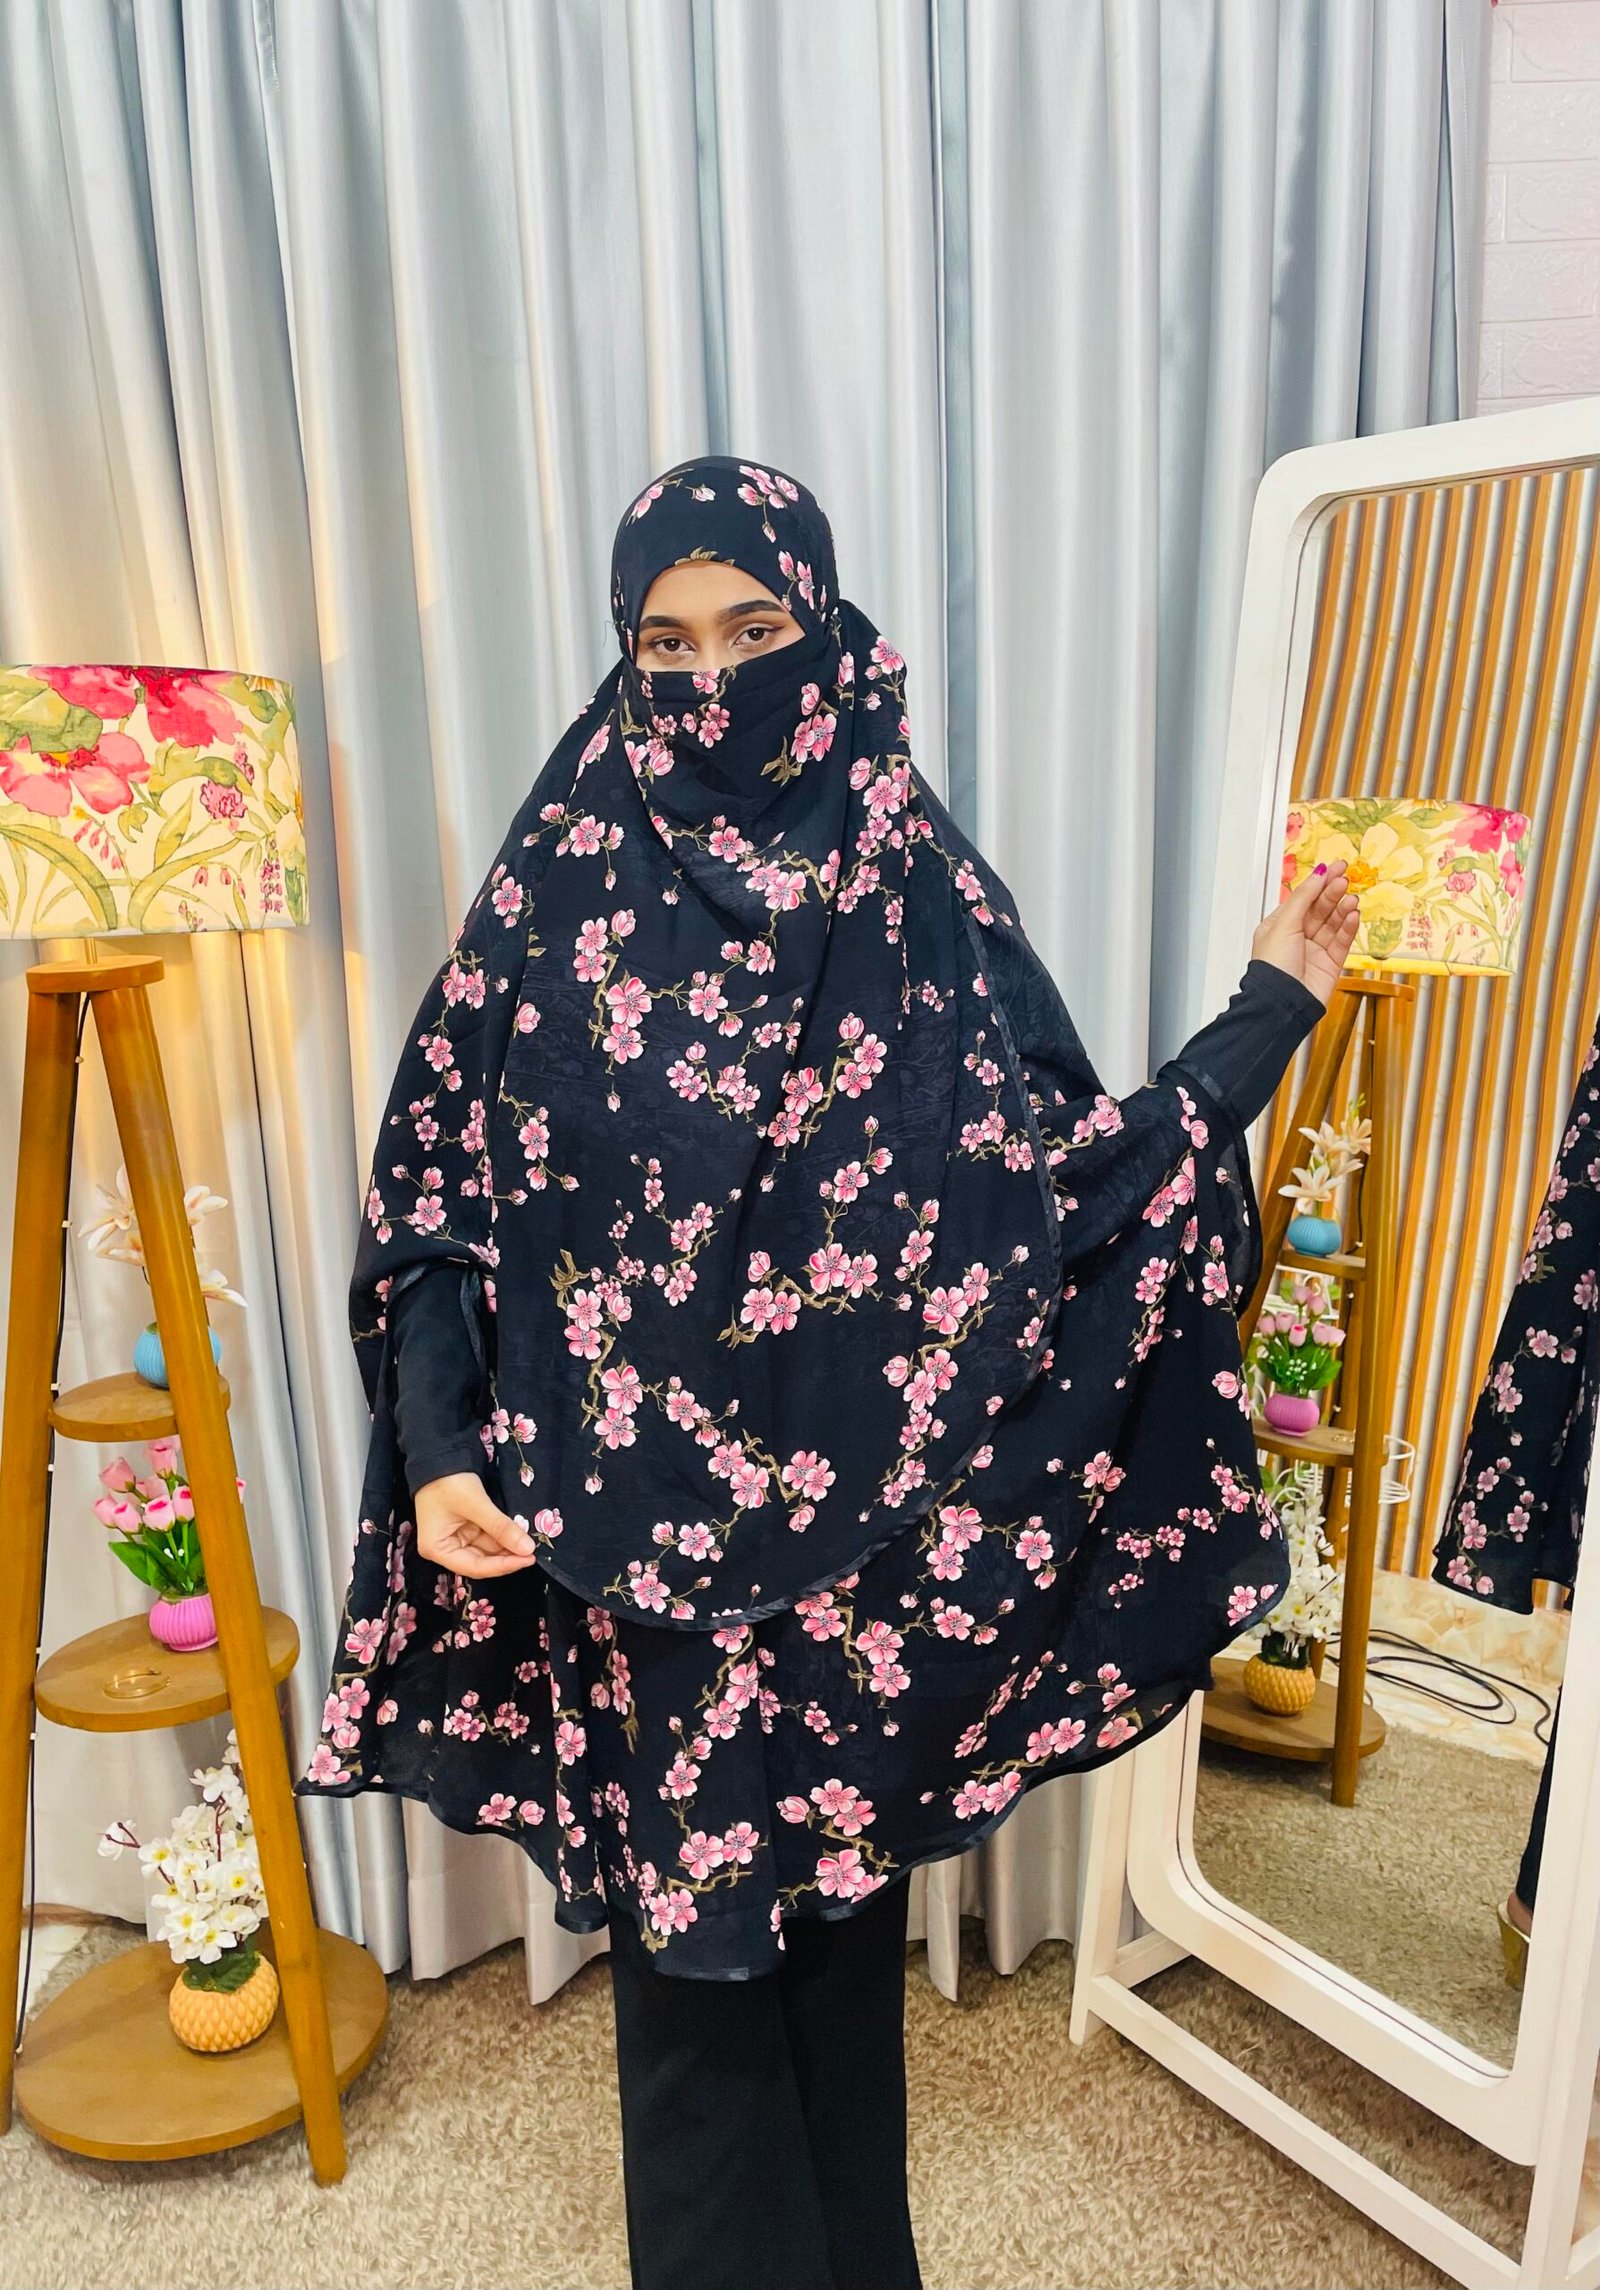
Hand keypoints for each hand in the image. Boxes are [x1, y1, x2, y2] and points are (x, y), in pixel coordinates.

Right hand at [415, 1472, 535, 1578]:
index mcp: (437, 1549)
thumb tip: (527, 1549)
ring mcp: (456, 1537)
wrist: (439, 1454)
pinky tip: (519, 1533)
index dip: (502, 1566)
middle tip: (532, 1551)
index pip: (474, 1567)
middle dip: (506, 1556)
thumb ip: (501, 1528)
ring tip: (528, 1542)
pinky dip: (503, 1535)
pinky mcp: (466, 1527)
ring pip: (487, 1549)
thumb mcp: (476, 1504)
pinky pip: (487, 1536)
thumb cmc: (448, 1481)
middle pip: (481, 1561)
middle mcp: (445, 1548)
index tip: (527, 1559)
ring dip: (507, 1546)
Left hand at [1251, 860, 1359, 1008]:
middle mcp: (1297, 936)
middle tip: (1345, 880)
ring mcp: (1314, 950)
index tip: (1336, 867)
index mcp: (1279, 926)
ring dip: (1343, 909)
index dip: (1319, 882)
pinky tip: (1353, 915)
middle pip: (1320, 908)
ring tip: (1351, 899)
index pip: (1303, 898)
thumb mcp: (1284, 925)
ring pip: (1333, 923)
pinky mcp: (1330, 964)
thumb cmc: (1273, 968)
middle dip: (1332, 893)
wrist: (1283, 1004)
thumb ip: (1303, 899)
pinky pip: (1342, 941)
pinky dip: (1348, 927)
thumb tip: (1317, 874)